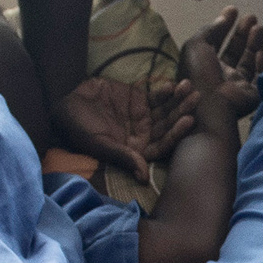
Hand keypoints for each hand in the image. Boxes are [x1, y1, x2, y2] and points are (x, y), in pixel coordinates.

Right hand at [57, 72, 195, 176]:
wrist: (67, 107)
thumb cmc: (79, 131)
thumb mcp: (99, 145)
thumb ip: (122, 156)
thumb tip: (142, 177)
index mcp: (137, 151)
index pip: (163, 145)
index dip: (176, 134)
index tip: (188, 121)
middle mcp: (144, 136)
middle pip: (168, 125)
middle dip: (182, 112)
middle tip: (196, 98)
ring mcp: (143, 118)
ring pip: (166, 110)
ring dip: (178, 100)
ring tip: (189, 87)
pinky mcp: (138, 101)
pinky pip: (156, 97)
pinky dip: (164, 92)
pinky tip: (173, 85)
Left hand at [181, 10, 262, 124]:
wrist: (211, 105)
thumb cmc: (198, 75)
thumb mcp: (195, 46)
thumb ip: (210, 29)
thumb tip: (224, 17)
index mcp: (203, 64)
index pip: (216, 41)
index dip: (224, 25)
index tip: (233, 9)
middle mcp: (220, 74)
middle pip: (234, 50)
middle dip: (242, 32)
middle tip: (251, 17)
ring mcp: (236, 85)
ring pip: (248, 61)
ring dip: (254, 43)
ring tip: (258, 27)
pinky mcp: (251, 95)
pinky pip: (260, 77)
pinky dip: (262, 64)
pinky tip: (261, 52)